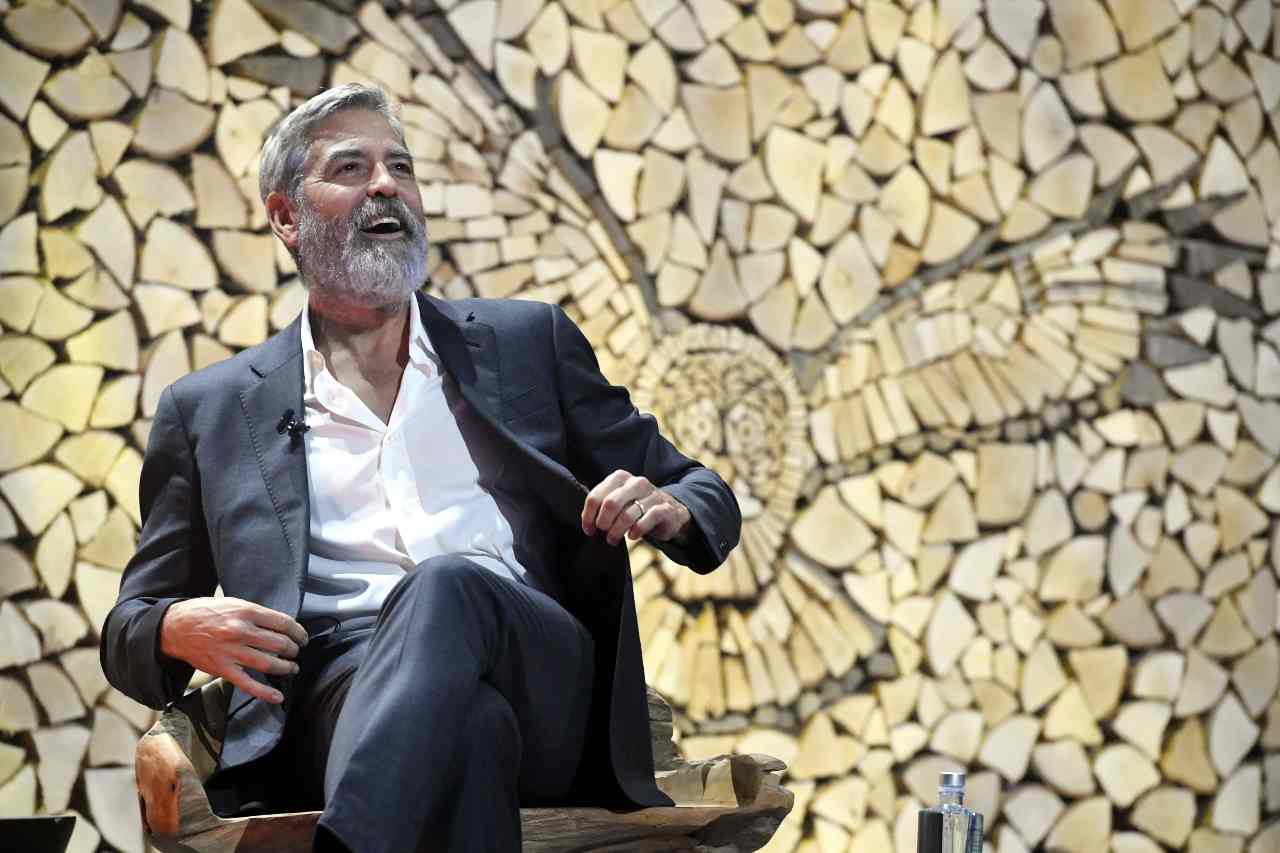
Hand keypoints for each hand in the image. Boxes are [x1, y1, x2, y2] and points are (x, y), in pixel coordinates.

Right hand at [159, 597, 308, 704]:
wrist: (174, 627)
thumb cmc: (206, 613)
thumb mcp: (233, 603)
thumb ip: (256, 614)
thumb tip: (281, 625)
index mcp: (245, 612)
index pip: (283, 623)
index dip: (298, 632)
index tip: (302, 637)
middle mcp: (239, 631)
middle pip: (279, 644)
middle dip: (293, 650)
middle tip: (296, 651)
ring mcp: (231, 652)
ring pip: (269, 664)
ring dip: (286, 667)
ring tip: (292, 667)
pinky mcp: (222, 669)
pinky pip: (248, 684)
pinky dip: (265, 692)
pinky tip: (278, 697)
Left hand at [581, 470, 691, 546]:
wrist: (670, 512)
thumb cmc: (636, 508)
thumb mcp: (618, 500)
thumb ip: (600, 503)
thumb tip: (580, 514)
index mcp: (620, 478)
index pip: (596, 495)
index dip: (588, 515)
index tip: (588, 529)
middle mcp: (636, 482)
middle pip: (611, 504)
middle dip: (603, 523)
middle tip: (603, 533)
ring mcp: (652, 494)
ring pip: (628, 515)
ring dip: (617, 532)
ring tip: (613, 540)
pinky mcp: (664, 509)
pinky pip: (646, 521)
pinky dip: (636, 532)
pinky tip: (632, 537)